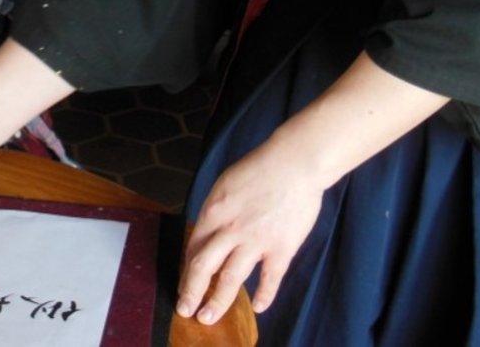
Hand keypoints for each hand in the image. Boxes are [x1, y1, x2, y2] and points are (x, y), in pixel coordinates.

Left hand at [176, 137, 322, 324]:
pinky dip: (264, 295)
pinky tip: (259, 307)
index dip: (186, 269)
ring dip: (217, 301)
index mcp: (213, 212)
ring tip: (207, 317)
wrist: (294, 163)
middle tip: (184, 310)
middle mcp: (229, 229)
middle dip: (191, 292)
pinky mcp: (281, 248)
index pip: (193, 247)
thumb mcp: (225, 183)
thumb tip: (207, 231)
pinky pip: (270, 279)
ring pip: (230, 278)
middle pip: (203, 267)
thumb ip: (216, 210)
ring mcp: (255, 241)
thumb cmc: (260, 167)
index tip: (184, 282)